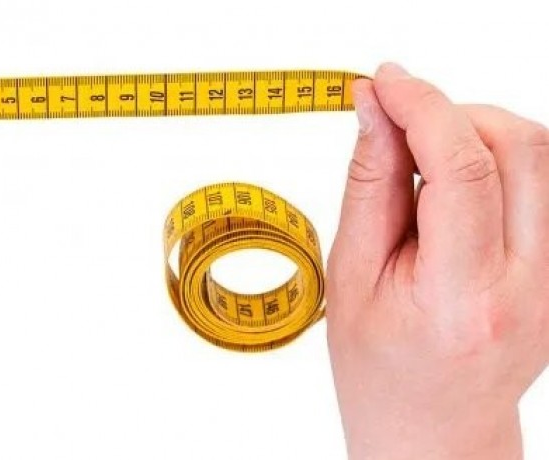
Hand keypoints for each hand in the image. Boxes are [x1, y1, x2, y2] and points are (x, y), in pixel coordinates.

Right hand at [327, 62, 548, 458]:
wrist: (433, 432)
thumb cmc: (379, 370)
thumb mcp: (350, 278)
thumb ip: (369, 186)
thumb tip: (375, 110)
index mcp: (461, 299)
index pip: (463, 170)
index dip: (423, 107)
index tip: (384, 82)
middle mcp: (529, 286)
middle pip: (520, 148)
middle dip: (453, 113)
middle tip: (398, 122)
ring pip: (541, 158)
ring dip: (478, 133)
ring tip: (423, 162)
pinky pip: (543, 185)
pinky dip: (496, 161)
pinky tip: (454, 186)